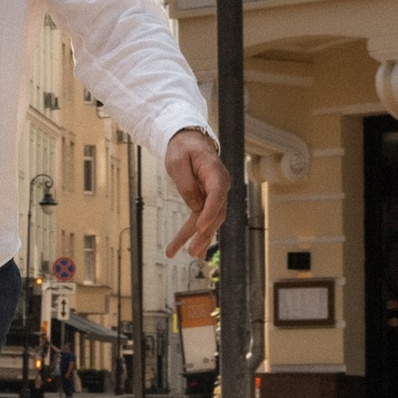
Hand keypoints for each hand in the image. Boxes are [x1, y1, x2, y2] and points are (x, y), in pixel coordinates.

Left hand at [163, 129, 230, 258]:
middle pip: (216, 212)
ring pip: (211, 220)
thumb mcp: (177, 162)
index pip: (217, 194)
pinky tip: (198, 252)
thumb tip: (195, 206)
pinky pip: (206, 219)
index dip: (210, 212)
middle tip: (192, 251)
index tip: (199, 227)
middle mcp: (220, 185)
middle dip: (204, 233)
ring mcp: (216, 194)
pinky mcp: (209, 200)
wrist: (190, 142)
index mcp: (215, 171)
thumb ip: (186, 184)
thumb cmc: (183, 149)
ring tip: (190, 255)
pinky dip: (200, 234)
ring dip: (201, 239)